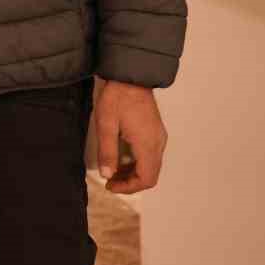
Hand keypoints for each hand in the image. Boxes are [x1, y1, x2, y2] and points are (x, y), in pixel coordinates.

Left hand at [94, 80, 167, 194]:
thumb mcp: (106, 125)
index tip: (111, 185)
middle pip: (151, 174)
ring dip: (134, 173)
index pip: (147, 178)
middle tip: (110, 181)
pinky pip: (151, 154)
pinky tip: (121, 158)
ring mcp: (159, 136)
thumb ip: (107, 152)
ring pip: (151, 165)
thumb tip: (107, 175)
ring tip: (113, 171)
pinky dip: (138, 162)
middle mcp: (158, 142)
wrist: (130, 76)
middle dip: (130, 182)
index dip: (129, 188)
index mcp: (148, 144)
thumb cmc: (117, 97)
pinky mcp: (155, 131)